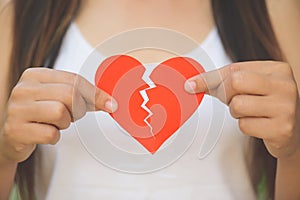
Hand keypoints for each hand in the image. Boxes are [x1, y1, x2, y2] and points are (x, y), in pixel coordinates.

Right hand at [0, 68, 117, 162]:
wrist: (13, 135)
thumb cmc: (39, 114)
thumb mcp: (57, 97)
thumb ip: (82, 95)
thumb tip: (109, 102)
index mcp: (36, 75)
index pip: (74, 80)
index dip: (95, 93)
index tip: (110, 104)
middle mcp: (24, 89)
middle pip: (70, 94)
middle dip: (78, 109)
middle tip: (71, 115)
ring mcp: (17, 109)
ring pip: (60, 113)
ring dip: (65, 123)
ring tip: (55, 123)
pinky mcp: (15, 130)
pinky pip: (51, 134)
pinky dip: (54, 137)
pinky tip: (45, 133)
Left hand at [185, 61, 299, 158]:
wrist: (292, 132)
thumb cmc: (266, 105)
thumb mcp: (248, 86)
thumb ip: (220, 81)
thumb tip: (191, 84)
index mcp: (277, 69)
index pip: (234, 69)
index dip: (210, 79)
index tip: (192, 85)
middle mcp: (285, 85)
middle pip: (235, 82)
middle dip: (226, 95)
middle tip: (235, 101)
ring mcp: (285, 107)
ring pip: (237, 106)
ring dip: (236, 113)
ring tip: (250, 113)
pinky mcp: (282, 129)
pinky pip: (245, 126)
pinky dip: (245, 127)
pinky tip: (258, 124)